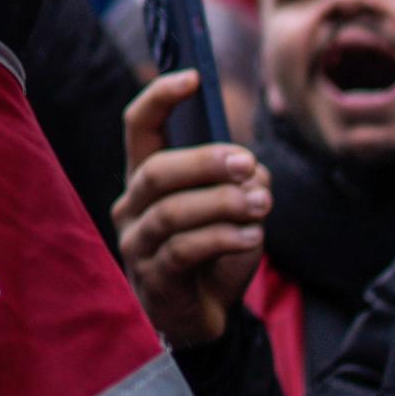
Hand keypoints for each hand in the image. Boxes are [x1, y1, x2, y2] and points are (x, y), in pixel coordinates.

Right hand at [112, 71, 267, 348]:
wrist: (202, 318)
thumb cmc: (213, 255)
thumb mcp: (234, 211)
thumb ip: (243, 185)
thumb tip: (252, 175)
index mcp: (146, 179)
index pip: (139, 128)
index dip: (160, 98)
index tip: (192, 77)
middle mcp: (132, 207)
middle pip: (156, 170)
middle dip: (205, 161)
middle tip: (248, 164)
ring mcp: (138, 244)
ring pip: (172, 211)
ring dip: (222, 203)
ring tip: (261, 205)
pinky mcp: (155, 278)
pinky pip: (184, 250)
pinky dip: (223, 237)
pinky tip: (252, 236)